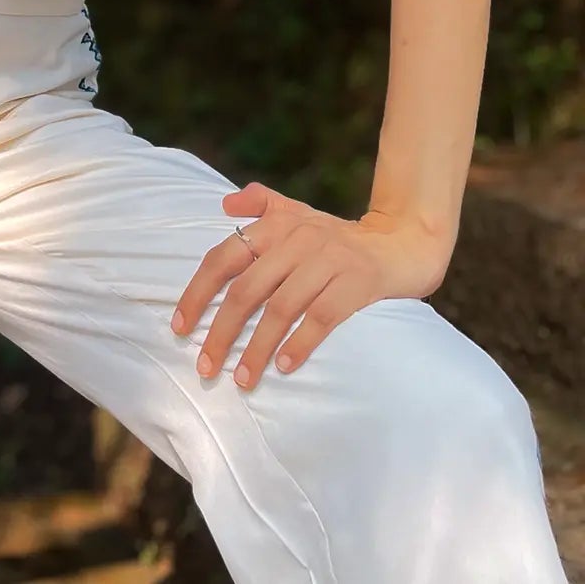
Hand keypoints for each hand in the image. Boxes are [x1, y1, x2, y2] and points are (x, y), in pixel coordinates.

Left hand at [169, 180, 452, 391]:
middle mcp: (298, 240)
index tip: (180, 327)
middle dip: (221, 332)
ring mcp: (329, 260)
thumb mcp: (300, 213)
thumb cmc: (341, 237)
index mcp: (277, 226)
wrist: (404, 241)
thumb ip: (263, 204)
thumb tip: (225, 204)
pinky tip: (284, 367)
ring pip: (281, 308)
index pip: (224, 257)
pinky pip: (322, 316)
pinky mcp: (358, 282)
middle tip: (205, 368)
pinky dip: (301, 343)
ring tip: (242, 380)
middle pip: (246, 290)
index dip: (198, 292)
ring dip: (257, 348)